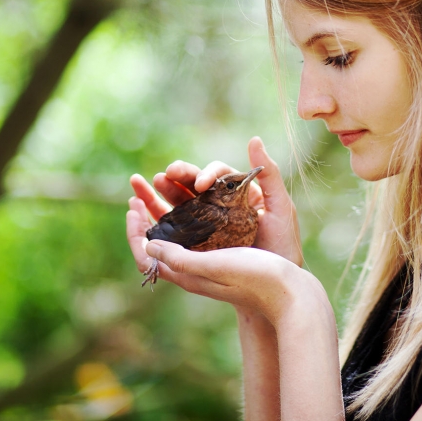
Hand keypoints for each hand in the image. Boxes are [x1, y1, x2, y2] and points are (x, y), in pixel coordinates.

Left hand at [125, 198, 323, 322]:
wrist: (289, 294)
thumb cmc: (254, 279)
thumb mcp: (213, 266)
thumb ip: (179, 257)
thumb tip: (149, 244)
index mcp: (187, 272)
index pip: (147, 252)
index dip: (134, 228)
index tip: (133, 203)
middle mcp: (195, 266)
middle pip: (160, 235)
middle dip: (148, 207)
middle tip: (140, 182)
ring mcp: (211, 258)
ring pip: (180, 227)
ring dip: (167, 202)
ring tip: (163, 180)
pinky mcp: (227, 251)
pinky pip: (200, 226)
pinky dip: (191, 207)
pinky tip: (197, 191)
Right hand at [127, 136, 302, 265]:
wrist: (280, 283)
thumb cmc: (283, 245)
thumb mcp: (281, 207)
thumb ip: (269, 173)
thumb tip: (254, 140)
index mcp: (237, 194)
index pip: (216, 176)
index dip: (206, 175)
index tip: (203, 184)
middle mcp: (218, 208)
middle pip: (191, 187)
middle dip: (174, 179)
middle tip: (161, 176)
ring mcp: (205, 227)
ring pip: (176, 205)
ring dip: (155, 195)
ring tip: (138, 185)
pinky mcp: (195, 246)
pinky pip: (170, 231)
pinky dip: (152, 220)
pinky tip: (138, 211)